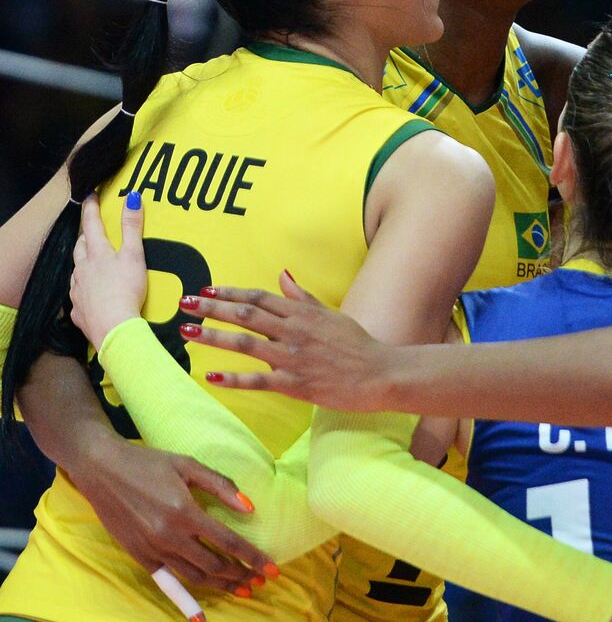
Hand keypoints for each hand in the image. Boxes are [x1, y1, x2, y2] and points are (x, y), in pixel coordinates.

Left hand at [69, 193, 147, 346]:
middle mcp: (83, 269)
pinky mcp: (79, 309)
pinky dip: (83, 289)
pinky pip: (78, 294)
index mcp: (97, 254)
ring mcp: (78, 290)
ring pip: (77, 270)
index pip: (92, 224)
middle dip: (86, 236)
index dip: (91, 208)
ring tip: (92, 262)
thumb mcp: (134, 255)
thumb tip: (133, 198)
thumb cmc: (126, 290)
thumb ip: (132, 227)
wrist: (114, 327)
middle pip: (81, 247)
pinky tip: (91, 293)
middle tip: (92, 231)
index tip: (90, 195)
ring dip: (84, 263)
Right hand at [69, 439, 275, 594]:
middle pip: (214, 564)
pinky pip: (167, 581)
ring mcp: (152, 549)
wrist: (101, 468)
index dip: (253, 557)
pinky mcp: (138, 556)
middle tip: (260, 581)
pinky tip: (200, 614)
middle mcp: (169, 536)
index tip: (272, 569)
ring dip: (220, 586)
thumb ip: (222, 486)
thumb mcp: (188, 465)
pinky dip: (185, 599)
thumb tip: (250, 507)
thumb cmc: (149, 463)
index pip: (229, 542)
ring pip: (194, 576)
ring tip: (241, 589)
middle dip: (241, 575)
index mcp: (185, 512)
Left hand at [176, 271, 391, 410]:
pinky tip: (210, 376)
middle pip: (246, 315)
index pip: (259, 297)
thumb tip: (282, 275)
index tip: (207, 290)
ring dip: (213, 337)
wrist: (379, 374)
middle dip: (212, 308)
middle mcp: (294, 331)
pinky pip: (257, 380)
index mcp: (302, 313)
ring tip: (185, 332)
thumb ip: (303, 297)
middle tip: (184, 303)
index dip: (230, 292)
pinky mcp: (294, 384)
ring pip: (245, 344)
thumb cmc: (357, 344)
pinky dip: (233, 378)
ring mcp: (292, 358)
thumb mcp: (332, 315)